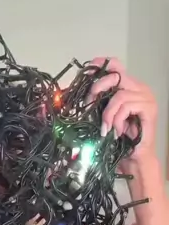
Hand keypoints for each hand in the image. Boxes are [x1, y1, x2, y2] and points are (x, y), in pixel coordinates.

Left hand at [88, 57, 158, 178]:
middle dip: (97, 89)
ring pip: (119, 94)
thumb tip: (76, 94)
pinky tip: (116, 131)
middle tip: (89, 104)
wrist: (134, 159)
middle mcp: (139, 88)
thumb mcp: (104, 116)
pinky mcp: (149, 108)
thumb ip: (97, 102)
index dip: (102, 65)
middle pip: (116, 76)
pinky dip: (117, 119)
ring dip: (107, 113)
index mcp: (129, 87)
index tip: (88, 70)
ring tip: (105, 128)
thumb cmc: (119, 139)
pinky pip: (126, 106)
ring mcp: (146, 97)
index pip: (117, 66)